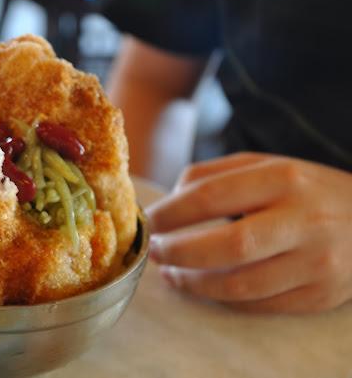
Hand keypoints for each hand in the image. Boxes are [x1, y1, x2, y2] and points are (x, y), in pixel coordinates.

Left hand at [146, 152, 351, 312]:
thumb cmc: (306, 190)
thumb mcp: (266, 165)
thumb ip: (213, 175)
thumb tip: (170, 200)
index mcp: (284, 179)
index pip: (212, 196)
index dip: (171, 213)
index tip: (150, 222)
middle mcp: (304, 220)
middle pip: (226, 245)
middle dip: (178, 252)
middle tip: (156, 252)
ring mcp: (316, 262)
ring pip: (240, 284)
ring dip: (194, 283)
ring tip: (171, 273)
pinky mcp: (320, 295)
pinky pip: (259, 305)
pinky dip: (223, 299)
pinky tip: (204, 286)